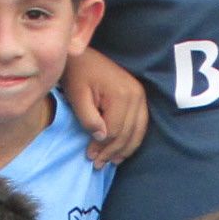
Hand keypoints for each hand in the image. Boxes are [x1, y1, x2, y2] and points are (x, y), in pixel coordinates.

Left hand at [65, 48, 150, 164]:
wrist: (84, 55)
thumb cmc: (77, 74)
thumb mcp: (77, 96)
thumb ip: (88, 118)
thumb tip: (101, 138)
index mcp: (121, 94)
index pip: (115, 130)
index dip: (102, 147)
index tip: (89, 157)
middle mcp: (136, 95)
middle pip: (127, 133)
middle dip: (112, 151)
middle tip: (98, 164)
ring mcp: (141, 95)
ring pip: (138, 132)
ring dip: (124, 149)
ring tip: (111, 161)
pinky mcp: (140, 96)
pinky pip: (141, 124)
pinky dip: (132, 139)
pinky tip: (122, 149)